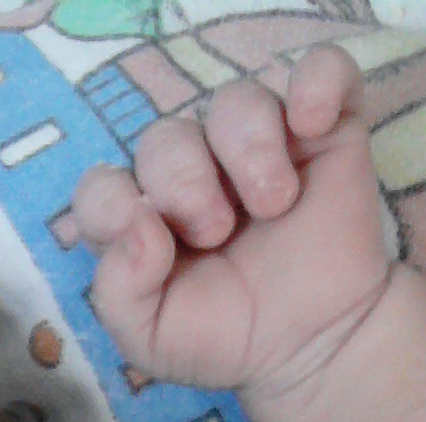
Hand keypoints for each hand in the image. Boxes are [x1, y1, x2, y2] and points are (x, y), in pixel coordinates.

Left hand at [73, 48, 387, 421]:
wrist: (313, 348)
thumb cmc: (226, 341)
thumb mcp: (151, 339)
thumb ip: (119, 292)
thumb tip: (139, 224)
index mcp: (143, 220)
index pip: (101, 187)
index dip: (113, 207)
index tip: (155, 243)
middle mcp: (194, 173)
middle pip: (165, 138)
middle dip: (184, 184)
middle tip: (218, 233)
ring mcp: (257, 146)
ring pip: (236, 101)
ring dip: (247, 148)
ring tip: (273, 204)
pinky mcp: (323, 130)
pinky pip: (321, 69)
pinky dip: (316, 84)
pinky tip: (312, 125)